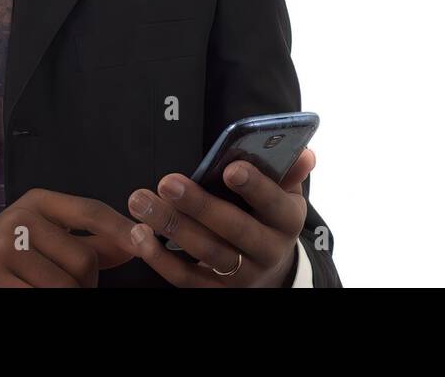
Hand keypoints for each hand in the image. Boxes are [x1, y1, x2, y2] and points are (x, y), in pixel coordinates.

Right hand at [0, 188, 142, 286]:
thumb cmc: (4, 257)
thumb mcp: (41, 237)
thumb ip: (86, 240)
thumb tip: (132, 243)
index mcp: (37, 202)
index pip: (90, 211)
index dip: (120, 228)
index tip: (143, 240)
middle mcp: (20, 218)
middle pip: (84, 259)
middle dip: (85, 283)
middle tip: (68, 287)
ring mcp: (3, 249)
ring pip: (66, 286)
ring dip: (68, 297)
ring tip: (45, 291)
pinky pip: (41, 299)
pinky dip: (44, 305)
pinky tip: (30, 295)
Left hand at [126, 148, 316, 286]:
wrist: (269, 270)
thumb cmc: (268, 216)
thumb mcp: (284, 194)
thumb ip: (288, 171)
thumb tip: (304, 152)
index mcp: (287, 220)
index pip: (275, 203)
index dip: (255, 187)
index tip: (230, 168)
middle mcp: (268, 251)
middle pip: (234, 229)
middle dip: (199, 205)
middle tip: (167, 181)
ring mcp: (242, 276)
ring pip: (206, 253)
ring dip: (170, 226)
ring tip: (141, 201)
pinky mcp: (216, 292)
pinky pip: (185, 279)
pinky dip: (160, 258)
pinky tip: (139, 234)